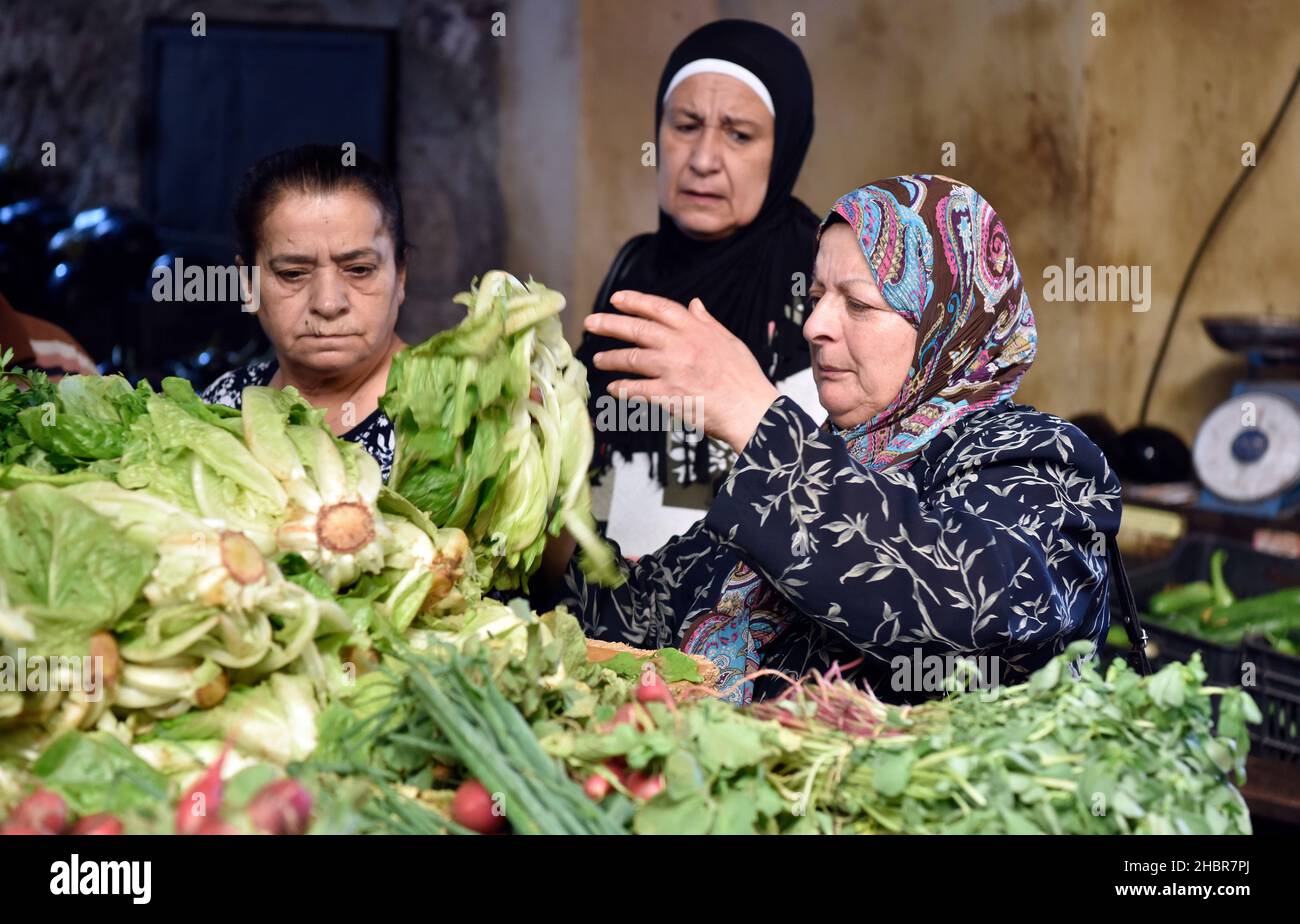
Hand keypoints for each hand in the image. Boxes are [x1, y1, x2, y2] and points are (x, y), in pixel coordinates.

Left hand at [584, 290, 779, 454]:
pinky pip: (638, 390)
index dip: (635, 301)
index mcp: (696, 330)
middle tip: (591, 322)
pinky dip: (623, 388)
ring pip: (633, 359)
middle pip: (638, 329)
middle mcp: (681, 346)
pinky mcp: (669, 395)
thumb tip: (695, 304)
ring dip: (612, 358)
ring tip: (598, 359)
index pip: (659, 308)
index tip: (616, 299)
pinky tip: (613, 388)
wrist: (751, 410)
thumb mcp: (729, 341)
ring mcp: (673, 370)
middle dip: (611, 324)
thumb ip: (707, 322)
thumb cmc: (744, 378)